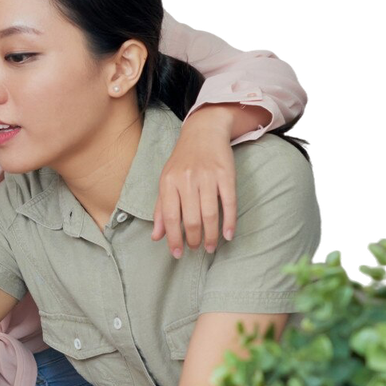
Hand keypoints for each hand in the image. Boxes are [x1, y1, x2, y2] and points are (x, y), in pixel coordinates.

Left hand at [153, 105, 240, 255]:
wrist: (204, 132)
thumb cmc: (182, 161)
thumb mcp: (166, 181)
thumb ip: (161, 209)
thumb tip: (156, 237)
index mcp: (168, 182)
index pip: (170, 217)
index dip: (173, 238)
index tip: (177, 254)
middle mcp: (186, 179)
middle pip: (190, 219)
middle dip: (194, 239)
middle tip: (196, 249)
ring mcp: (207, 176)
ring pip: (209, 214)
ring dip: (211, 235)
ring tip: (210, 247)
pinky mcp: (226, 174)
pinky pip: (228, 203)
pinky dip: (229, 222)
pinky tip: (228, 235)